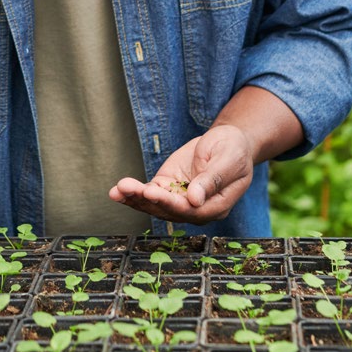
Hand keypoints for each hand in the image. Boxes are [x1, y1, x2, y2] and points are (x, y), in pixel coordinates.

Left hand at [109, 124, 254, 223]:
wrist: (228, 141)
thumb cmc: (234, 150)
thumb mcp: (229, 159)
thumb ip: (213, 179)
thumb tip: (195, 199)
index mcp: (217, 205)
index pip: (191, 210)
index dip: (170, 203)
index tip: (151, 192)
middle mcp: (196, 208)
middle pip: (168, 210)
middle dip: (146, 200)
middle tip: (126, 188)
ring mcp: (180, 198)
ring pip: (155, 205)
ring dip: (135, 199)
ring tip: (117, 191)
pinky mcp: (168, 187)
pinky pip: (149, 194)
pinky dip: (133, 193)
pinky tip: (117, 191)